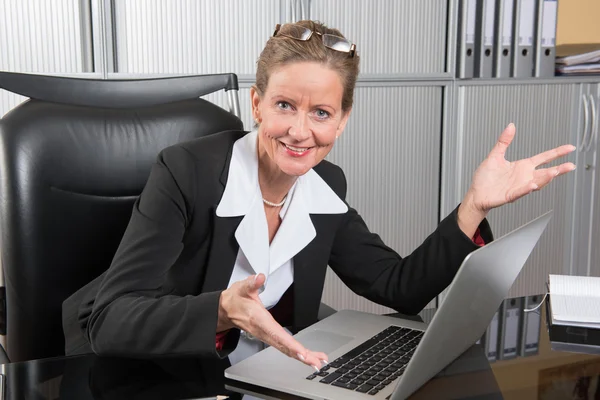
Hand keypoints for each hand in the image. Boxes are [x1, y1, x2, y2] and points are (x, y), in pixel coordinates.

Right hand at [218, 273, 327, 371]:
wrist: (226, 309)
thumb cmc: (236, 300)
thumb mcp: (242, 288)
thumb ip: (251, 283)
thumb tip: (259, 278)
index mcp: (259, 319)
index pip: (276, 334)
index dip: (289, 344)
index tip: (301, 353)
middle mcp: (263, 331)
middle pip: (284, 346)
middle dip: (301, 355)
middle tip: (317, 361)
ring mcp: (266, 336)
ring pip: (285, 349)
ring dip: (302, 356)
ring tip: (317, 360)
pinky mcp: (269, 337)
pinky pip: (283, 347)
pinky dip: (295, 353)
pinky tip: (306, 356)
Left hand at [458, 123, 575, 235]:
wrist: (476, 194)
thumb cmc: (485, 178)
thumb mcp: (495, 156)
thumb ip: (504, 142)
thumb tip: (511, 126)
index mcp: (522, 166)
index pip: (543, 158)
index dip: (557, 153)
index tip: (570, 148)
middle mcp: (523, 177)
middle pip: (545, 172)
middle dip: (558, 169)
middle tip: (570, 166)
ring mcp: (518, 187)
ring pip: (536, 183)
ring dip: (545, 178)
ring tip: (554, 172)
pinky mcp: (510, 196)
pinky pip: (520, 192)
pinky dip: (526, 188)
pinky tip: (532, 184)